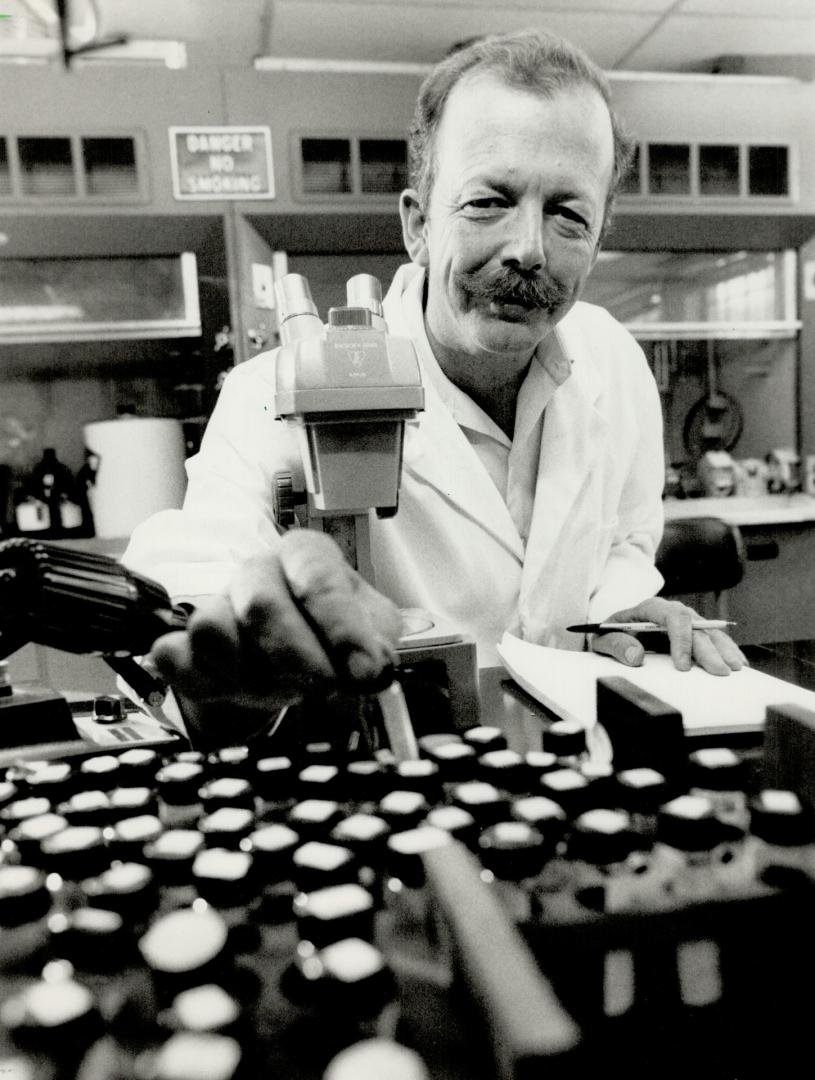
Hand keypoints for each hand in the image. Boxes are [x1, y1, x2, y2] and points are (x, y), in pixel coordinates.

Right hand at [149, 531, 401, 740]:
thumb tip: (373, 668)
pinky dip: (206, 683)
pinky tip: (236, 690)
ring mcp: (215, 604)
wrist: (290, 662)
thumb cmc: (330, 638)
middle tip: (325, 689)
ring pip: (212, 631)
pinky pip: (176, 658)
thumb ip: (376, 645)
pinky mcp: (183, 642)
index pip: (318, 576)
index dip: (343, 628)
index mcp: (305, 555)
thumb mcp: (370, 633)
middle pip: (261, 605)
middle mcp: (257, 571)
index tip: (365, 671)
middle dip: (296, 657)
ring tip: (281, 687)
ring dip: (251, 675)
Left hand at [589, 596, 746, 675]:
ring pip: (710, 630)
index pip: (672, 618)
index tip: (682, 666)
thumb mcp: (604, 639)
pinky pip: (714, 637)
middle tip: (719, 672)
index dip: (681, 641)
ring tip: (735, 668)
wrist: (615, 631)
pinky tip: (738, 661)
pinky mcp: (693, 631)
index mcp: (650, 608)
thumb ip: (617, 645)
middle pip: (696, 626)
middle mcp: (672, 611)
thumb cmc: (611, 634)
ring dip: (724, 649)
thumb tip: (636, 656)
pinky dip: (726, 649)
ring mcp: (686, 620)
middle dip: (708, 650)